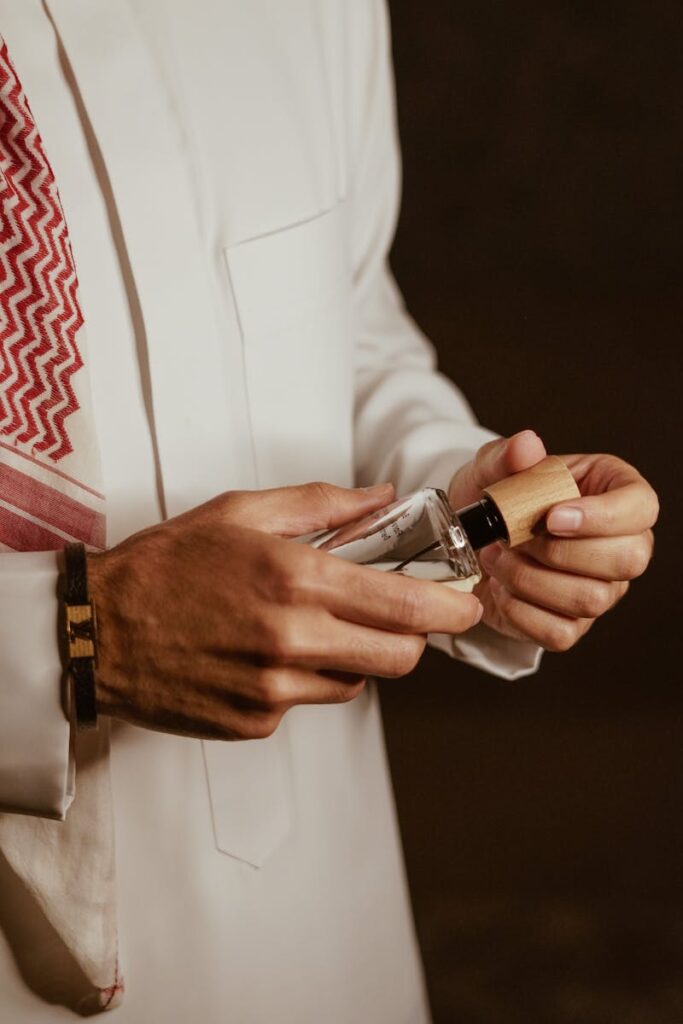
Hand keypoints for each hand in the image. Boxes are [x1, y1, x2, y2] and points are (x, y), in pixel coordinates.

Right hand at [88, 482, 482, 739]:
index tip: (467, 603)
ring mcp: (273, 689)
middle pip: (399, 657)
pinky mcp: (254, 722)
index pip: (407, 607)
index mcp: (296, 578)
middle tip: (398, 616)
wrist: (97, 630)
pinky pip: (308, 702)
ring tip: (311, 627)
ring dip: (355, 656)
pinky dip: (305, 678)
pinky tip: (266, 653)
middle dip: (412, 637)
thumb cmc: (166, 565)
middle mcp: (292, 639)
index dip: (452, 608)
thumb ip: (321, 504)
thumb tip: (381, 497)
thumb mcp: (241, 512)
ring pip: (358, 682)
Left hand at [448, 431, 657, 651]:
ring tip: (498, 557)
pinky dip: (520, 610)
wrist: (472, 542)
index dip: (603, 516)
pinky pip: (560, 632)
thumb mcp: (493, 469)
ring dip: (531, 579)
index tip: (552, 517)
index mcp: (615, 493)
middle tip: (515, 538)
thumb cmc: (498, 500)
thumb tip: (526, 445)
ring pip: (591, 599)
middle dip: (561, 551)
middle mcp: (622, 545)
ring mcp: (603, 589)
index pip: (641, 507)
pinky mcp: (574, 624)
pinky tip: (502, 588)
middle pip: (628, 559)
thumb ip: (506, 455)